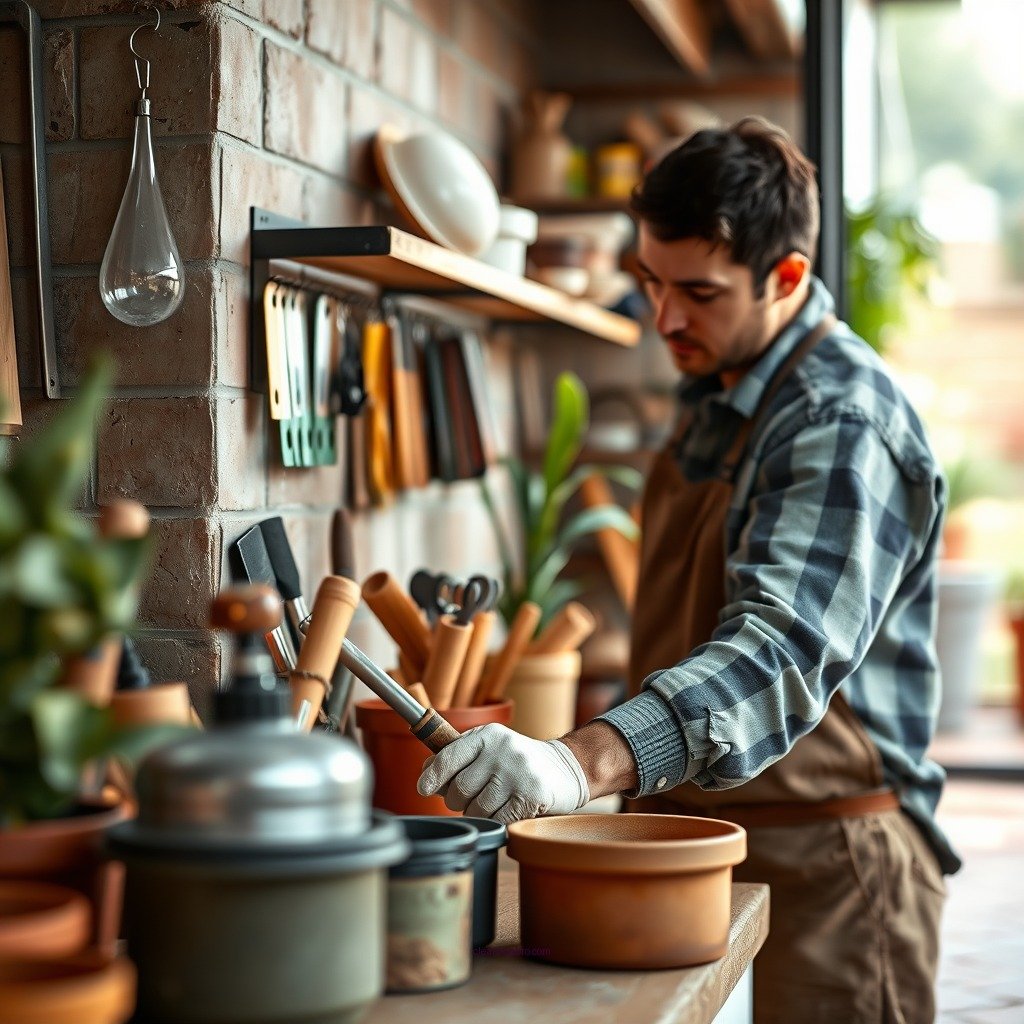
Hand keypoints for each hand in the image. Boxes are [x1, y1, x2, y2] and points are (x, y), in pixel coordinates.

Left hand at [417, 723, 589, 823]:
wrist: (567, 768)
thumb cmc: (518, 760)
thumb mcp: (490, 747)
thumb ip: (458, 756)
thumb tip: (425, 774)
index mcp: (488, 735)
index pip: (448, 756)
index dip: (431, 776)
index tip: (423, 789)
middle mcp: (502, 751)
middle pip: (459, 789)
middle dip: (458, 801)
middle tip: (471, 798)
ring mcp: (518, 773)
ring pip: (476, 809)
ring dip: (479, 813)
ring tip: (493, 802)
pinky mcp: (531, 795)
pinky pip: (497, 820)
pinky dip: (496, 821)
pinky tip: (507, 810)